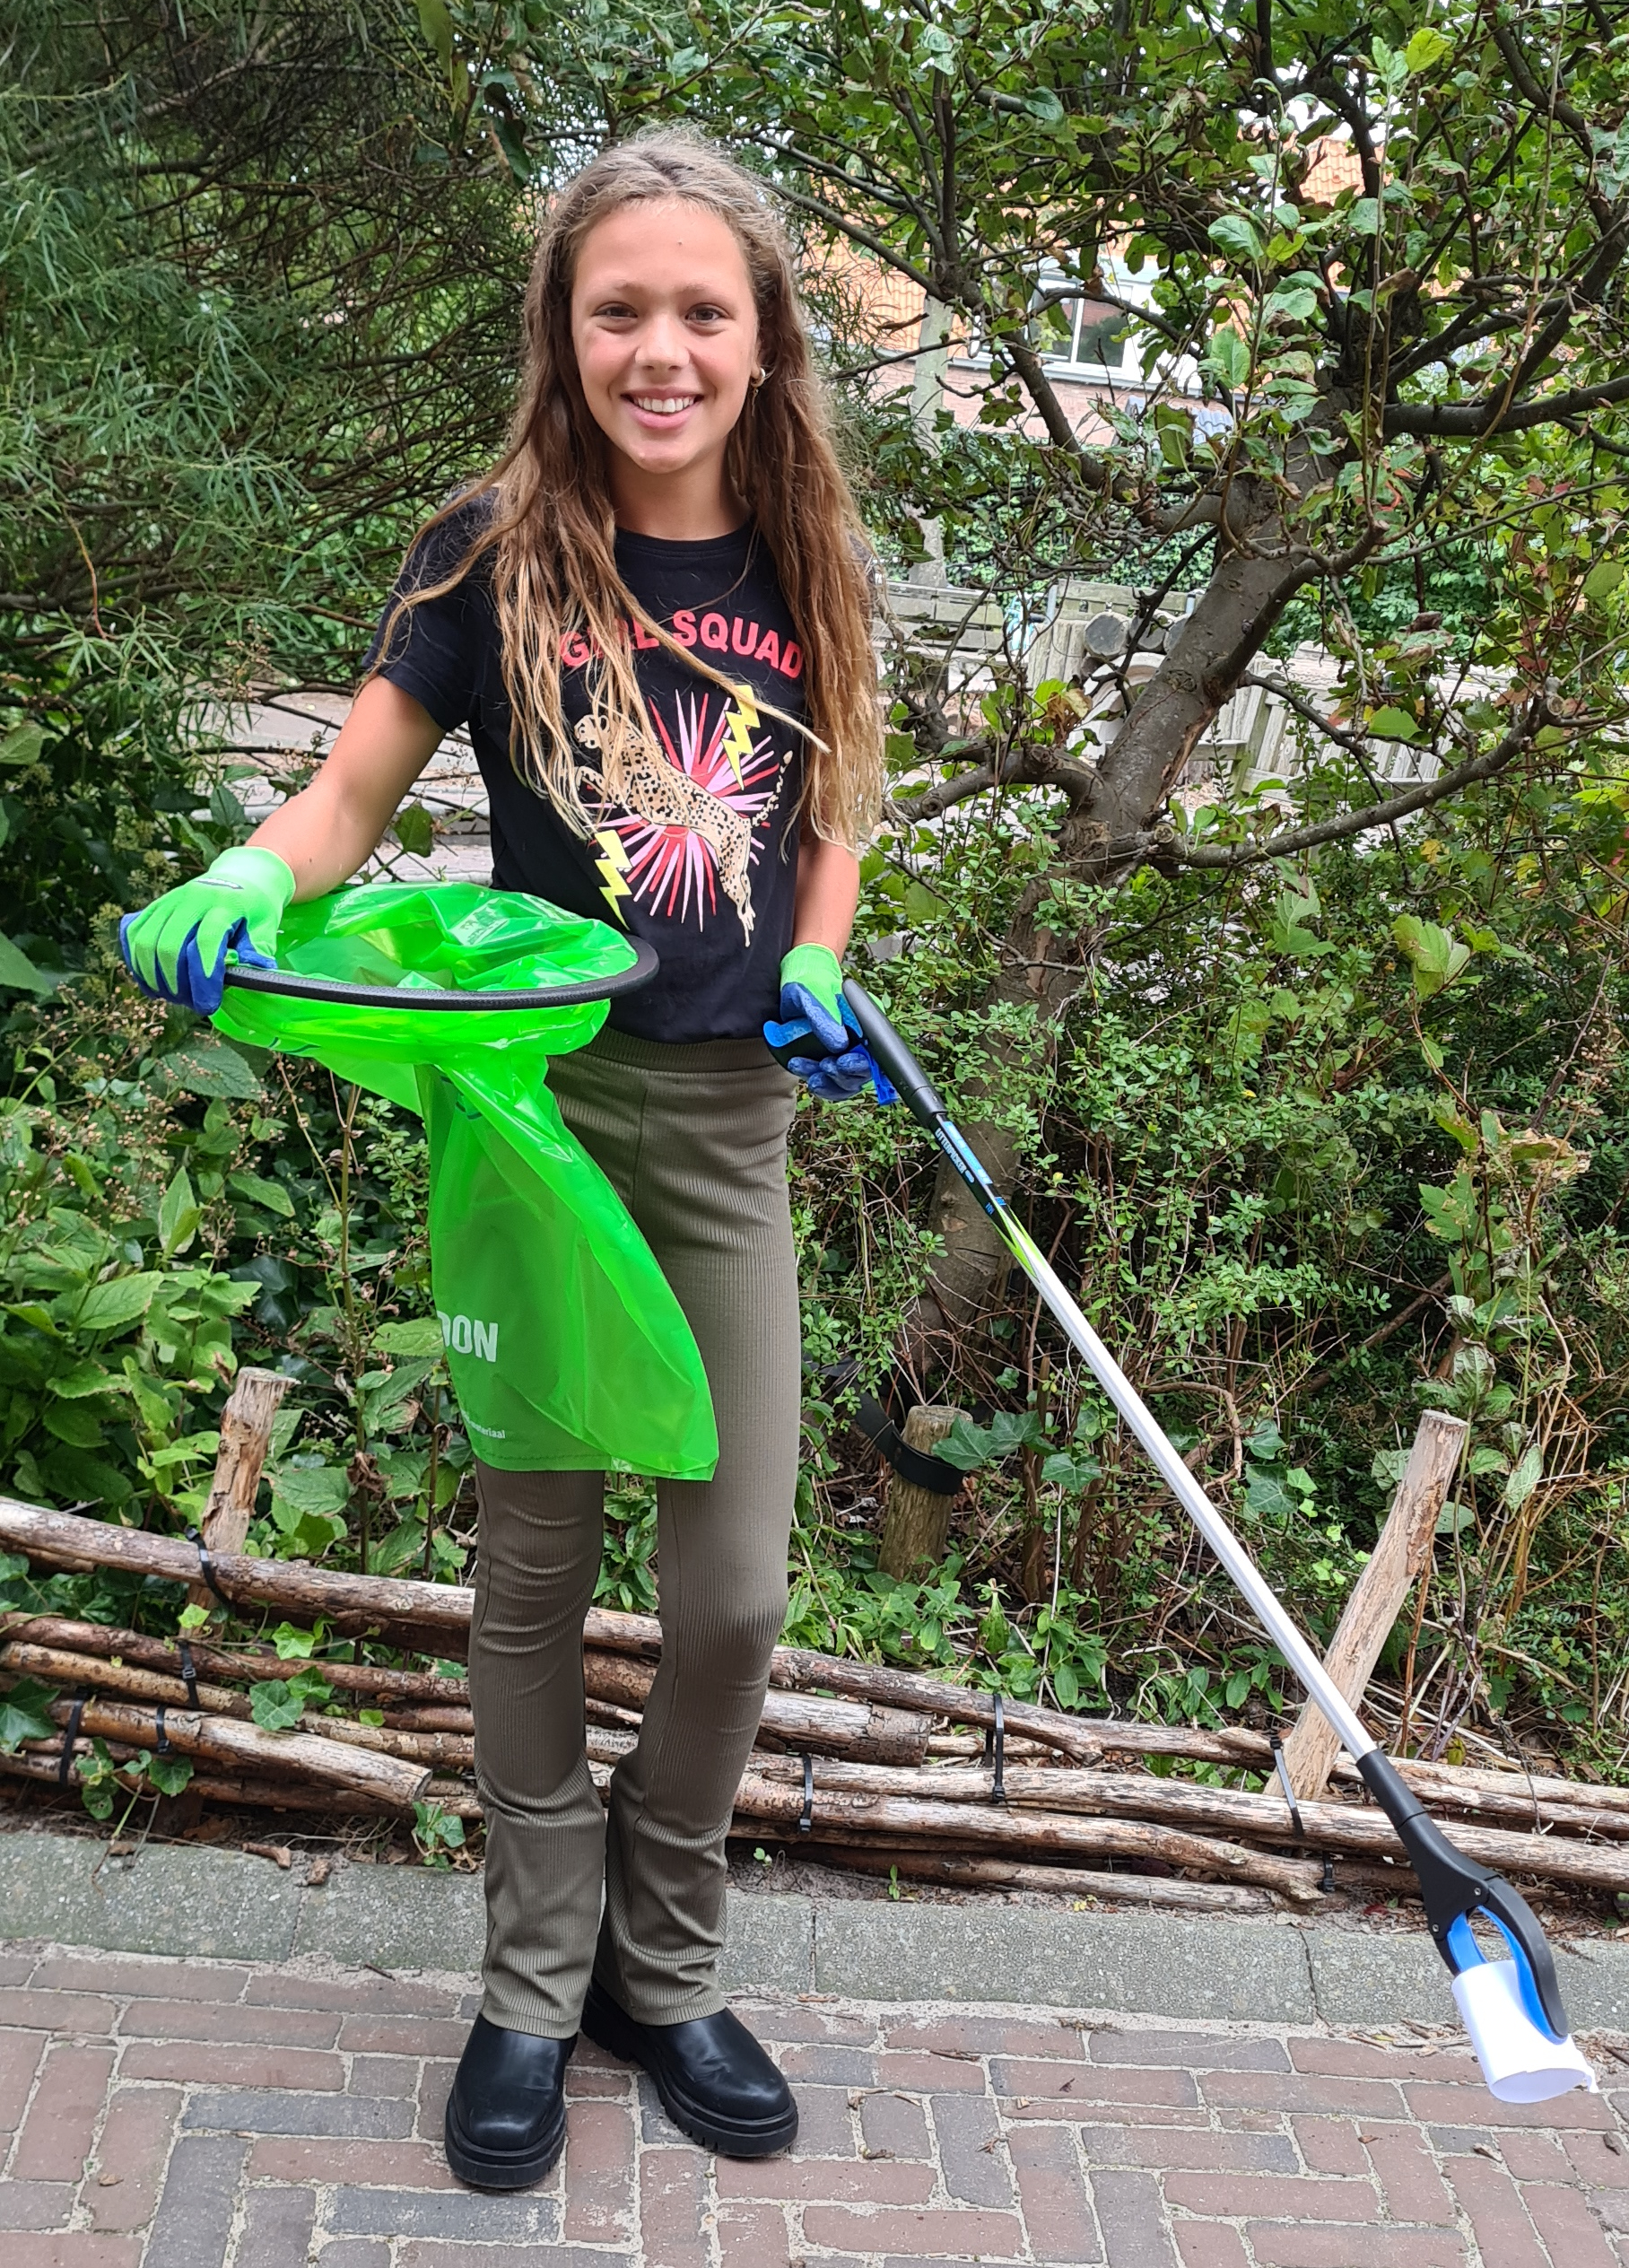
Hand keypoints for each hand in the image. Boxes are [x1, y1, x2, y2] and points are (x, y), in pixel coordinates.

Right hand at [119, 846, 295, 1012]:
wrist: (241, 876)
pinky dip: (137, 963)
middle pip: (169, 945)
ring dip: (154, 977)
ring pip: (145, 942)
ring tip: (172, 997)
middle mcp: (191, 898)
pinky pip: (133, 935)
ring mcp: (169, 901)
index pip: (206, 941)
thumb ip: (257, 953)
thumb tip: (250, 978)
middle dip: (176, 983)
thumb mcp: (266, 928)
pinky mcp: (154, 906)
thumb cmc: (255, 909)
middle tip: (191, 1003)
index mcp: (224, 904)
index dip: (203, 976)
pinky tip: (153, 982)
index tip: (207, 1003)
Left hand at [763, 944, 896, 1104]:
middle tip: (824, 1066)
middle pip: (860, 1074)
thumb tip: (839, 1044)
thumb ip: (827, 1017)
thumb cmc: (814, 982)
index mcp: (866, 1025)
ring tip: (807, 1071)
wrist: (800, 981)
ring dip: (828, 1082)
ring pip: (845, 1082)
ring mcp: (845, 1053)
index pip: (873, 1055)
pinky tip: (804, 1073)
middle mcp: (860, 1042)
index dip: (860, 1065)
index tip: (842, 1062)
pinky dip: (820, 1083)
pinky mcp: (830, 1060)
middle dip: (842, 1076)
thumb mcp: (818, 993)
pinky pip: (831, 1082)